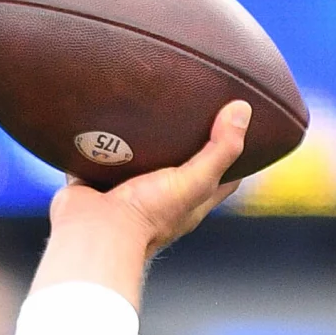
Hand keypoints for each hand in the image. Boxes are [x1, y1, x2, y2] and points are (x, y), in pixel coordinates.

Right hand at [47, 100, 250, 259]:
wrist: (93, 230)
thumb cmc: (148, 214)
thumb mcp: (195, 180)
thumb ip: (220, 150)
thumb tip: (242, 111)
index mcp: (191, 202)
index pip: (223, 178)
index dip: (233, 156)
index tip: (237, 128)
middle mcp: (162, 197)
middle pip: (181, 165)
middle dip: (186, 140)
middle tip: (190, 108)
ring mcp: (129, 190)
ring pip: (139, 159)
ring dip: (142, 138)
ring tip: (148, 104)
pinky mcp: (97, 181)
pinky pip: (100, 156)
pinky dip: (101, 139)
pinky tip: (104, 114)